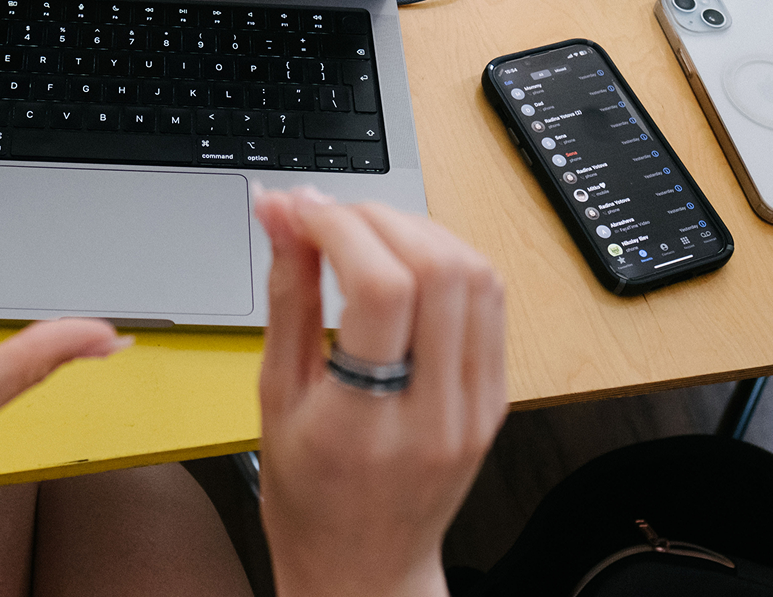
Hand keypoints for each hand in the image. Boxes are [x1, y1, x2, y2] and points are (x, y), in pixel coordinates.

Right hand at [254, 188, 508, 596]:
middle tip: (329, 215)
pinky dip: (447, 260)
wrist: (365, 567)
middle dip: (376, 217)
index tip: (300, 210)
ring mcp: (476, 406)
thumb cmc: (310, 495)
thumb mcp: (275, 397)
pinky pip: (490, 301)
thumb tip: (283, 217)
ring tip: (365, 232)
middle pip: (438, 269)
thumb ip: (286, 297)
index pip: (380, 292)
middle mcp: (434, 415)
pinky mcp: (496, 396)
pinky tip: (405, 260)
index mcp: (364, 426)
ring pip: (475, 274)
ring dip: (417, 230)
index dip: (339, 227)